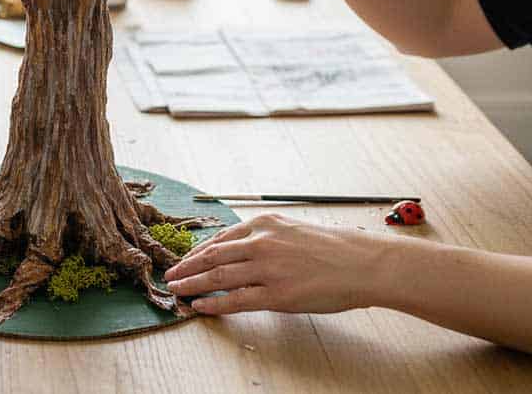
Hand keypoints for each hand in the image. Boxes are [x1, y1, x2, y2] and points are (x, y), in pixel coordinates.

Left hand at [164, 213, 385, 315]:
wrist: (362, 263)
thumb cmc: (332, 247)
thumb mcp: (291, 229)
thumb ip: (264, 237)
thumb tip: (239, 249)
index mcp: (263, 224)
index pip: (220, 238)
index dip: (197, 251)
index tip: (183, 259)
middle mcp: (260, 243)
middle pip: (212, 256)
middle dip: (186, 267)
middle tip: (169, 275)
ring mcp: (267, 269)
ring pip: (218, 277)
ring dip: (192, 284)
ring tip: (176, 290)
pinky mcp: (277, 295)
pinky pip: (236, 301)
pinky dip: (214, 304)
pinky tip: (200, 306)